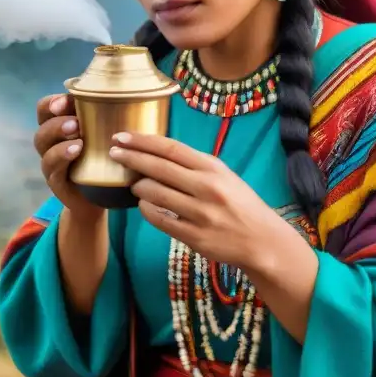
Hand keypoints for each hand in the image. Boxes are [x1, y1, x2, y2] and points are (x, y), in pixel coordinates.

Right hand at [33, 94, 100, 220]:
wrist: (105, 195)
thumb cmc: (106, 156)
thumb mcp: (108, 132)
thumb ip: (112, 113)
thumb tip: (131, 92)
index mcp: (60, 126)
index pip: (46, 108)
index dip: (53, 102)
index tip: (66, 100)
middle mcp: (51, 143)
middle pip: (42, 127)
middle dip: (57, 122)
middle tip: (76, 123)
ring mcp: (52, 163)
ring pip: (44, 147)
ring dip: (59, 140)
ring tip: (79, 140)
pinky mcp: (57, 182)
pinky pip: (53, 169)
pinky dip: (62, 158)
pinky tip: (77, 152)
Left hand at [109, 132, 282, 270]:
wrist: (262, 240)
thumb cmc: (239, 204)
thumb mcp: (224, 176)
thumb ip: (194, 165)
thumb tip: (157, 154)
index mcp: (213, 168)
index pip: (170, 148)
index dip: (143, 141)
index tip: (121, 136)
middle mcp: (206, 187)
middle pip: (159, 167)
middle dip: (131, 158)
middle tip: (113, 152)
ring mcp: (200, 213)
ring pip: (155, 194)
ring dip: (139, 187)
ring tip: (134, 184)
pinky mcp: (194, 236)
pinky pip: (160, 220)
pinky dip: (146, 210)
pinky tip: (143, 206)